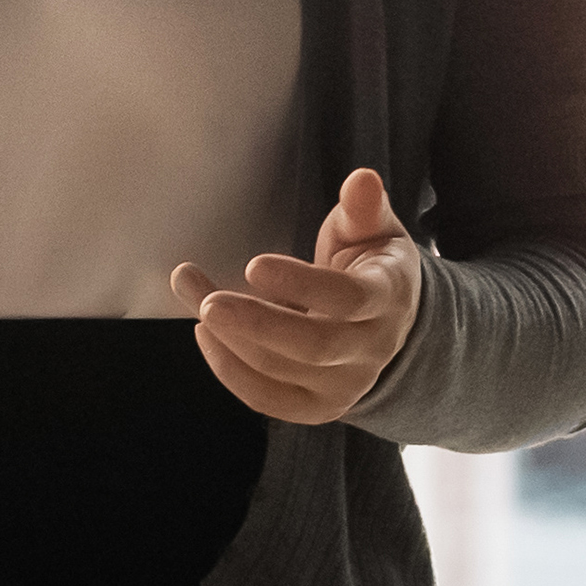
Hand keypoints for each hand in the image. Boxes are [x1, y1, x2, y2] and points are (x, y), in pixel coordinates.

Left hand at [168, 167, 424, 424]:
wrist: (390, 326)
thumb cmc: (370, 266)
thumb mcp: (374, 231)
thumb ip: (364, 208)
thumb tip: (361, 178)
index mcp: (387, 298)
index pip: (347, 299)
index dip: (301, 285)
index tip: (254, 265)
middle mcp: (370, 348)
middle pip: (313, 346)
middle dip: (256, 324)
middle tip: (208, 301)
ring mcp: (345, 384)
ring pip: (281, 371)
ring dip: (229, 338)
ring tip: (195, 295)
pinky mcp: (318, 406)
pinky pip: (269, 400)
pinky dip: (230, 372)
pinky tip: (206, 335)